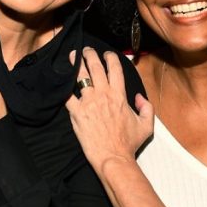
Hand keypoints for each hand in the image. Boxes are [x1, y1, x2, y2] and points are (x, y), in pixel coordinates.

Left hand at [66, 48, 153, 174]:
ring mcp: (89, 103)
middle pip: (95, 68)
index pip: (115, 69)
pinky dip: (63, 87)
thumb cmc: (129, 143)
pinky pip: (67, 96)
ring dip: (75, 64)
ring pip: (80, 77)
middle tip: (87, 50)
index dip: (111, 58)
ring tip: (72, 56)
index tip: (107, 54)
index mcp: (119, 95)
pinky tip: (60, 80)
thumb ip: (146, 108)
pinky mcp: (77, 113)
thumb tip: (140, 97)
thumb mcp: (146, 125)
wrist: (113, 157)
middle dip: (90, 55)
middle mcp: (103, 95)